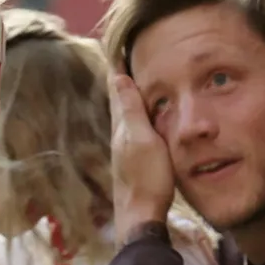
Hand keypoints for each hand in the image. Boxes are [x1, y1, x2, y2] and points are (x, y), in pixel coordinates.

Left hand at [108, 73, 173, 242]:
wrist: (142, 217)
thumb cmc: (147, 179)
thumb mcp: (144, 140)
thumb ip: (132, 111)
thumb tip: (118, 78)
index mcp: (123, 126)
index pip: (118, 90)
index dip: (118, 70)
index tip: (118, 47)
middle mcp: (121, 136)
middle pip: (120, 101)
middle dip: (122, 80)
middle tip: (125, 59)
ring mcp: (126, 150)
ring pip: (126, 116)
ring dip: (129, 97)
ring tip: (133, 82)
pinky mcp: (134, 162)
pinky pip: (135, 129)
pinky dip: (137, 116)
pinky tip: (142, 120)